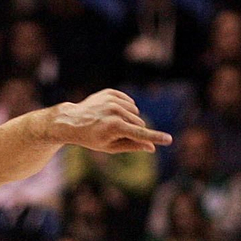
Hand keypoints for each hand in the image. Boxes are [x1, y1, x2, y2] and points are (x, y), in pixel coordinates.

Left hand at [50, 89, 171, 154]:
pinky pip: (129, 102)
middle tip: (114, 134)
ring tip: (111, 123)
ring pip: (135, 112)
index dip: (155, 137)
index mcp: (115, 127)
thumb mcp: (110, 147)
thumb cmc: (91, 138)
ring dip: (129, 119)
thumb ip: (132, 146)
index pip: (140, 133)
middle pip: (139, 123)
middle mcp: (115, 112)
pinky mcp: (110, 92)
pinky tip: (110, 113)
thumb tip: (151, 148)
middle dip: (133, 130)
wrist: (72, 121)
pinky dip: (124, 108)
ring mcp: (112, 100)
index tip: (168, 140)